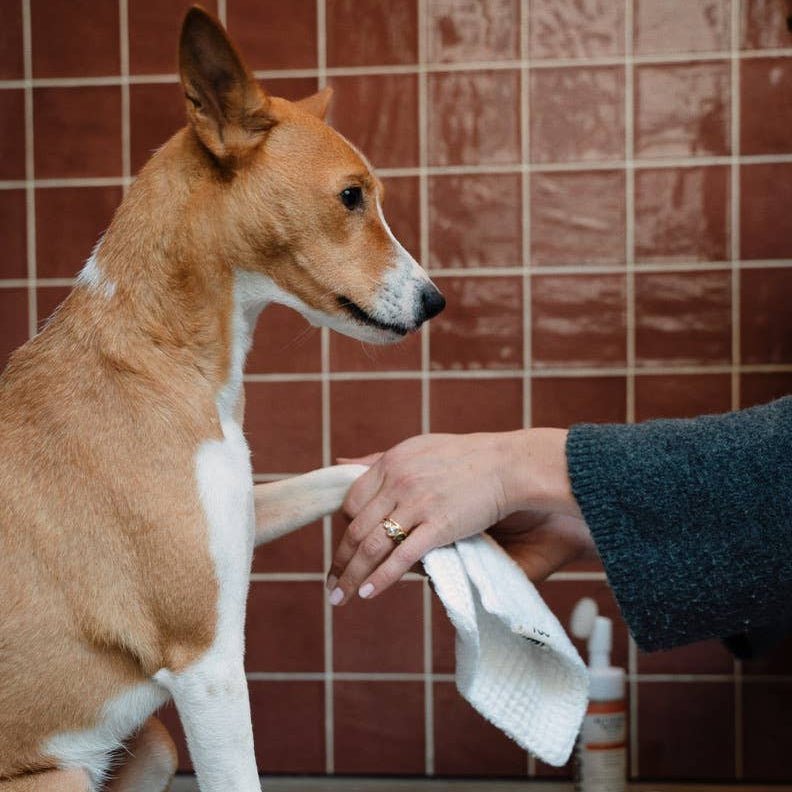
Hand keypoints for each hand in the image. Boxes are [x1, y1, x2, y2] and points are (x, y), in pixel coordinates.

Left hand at [326, 428, 578, 603]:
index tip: (345, 548)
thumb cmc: (465, 457)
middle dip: (339, 560)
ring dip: (351, 576)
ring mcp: (417, 504)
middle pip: (356, 528)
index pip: (352, 501)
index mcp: (390, 463)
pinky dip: (381, 578)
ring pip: (372, 546)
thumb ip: (378, 459)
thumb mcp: (416, 448)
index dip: (345, 528)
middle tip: (330, 583)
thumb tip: (341, 463)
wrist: (508, 464)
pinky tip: (368, 594)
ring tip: (340, 597)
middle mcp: (398, 482)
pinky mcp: (438, 526)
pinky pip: (402, 558)